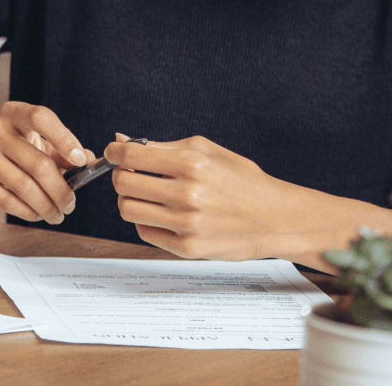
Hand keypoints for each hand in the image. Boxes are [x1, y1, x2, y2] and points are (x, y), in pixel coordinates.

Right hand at [0, 102, 91, 223]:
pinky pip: (7, 200)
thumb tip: (87, 159)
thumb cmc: (10, 158)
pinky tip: (35, 214)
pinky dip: (27, 212)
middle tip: (70, 205)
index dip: (63, 139)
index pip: (40, 117)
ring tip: (56, 214)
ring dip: (46, 206)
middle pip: (37, 162)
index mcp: (12, 114)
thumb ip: (62, 152)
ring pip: (24, 185)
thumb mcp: (37, 148)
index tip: (81, 161)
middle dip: (60, 190)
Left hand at [104, 133, 391, 265]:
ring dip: (132, 200)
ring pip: (128, 209)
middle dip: (121, 176)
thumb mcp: (206, 151)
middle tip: (133, 176)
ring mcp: (187, 223)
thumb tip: (119, 142)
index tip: (116, 155)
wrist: (277, 218)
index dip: (114, 154)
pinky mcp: (188, 248)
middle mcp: (187, 193)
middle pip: (122, 183)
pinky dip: (147, 222)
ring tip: (149, 196)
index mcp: (191, 163)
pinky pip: (145, 232)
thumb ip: (160, 146)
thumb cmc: (241, 180)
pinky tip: (165, 215)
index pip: (129, 156)